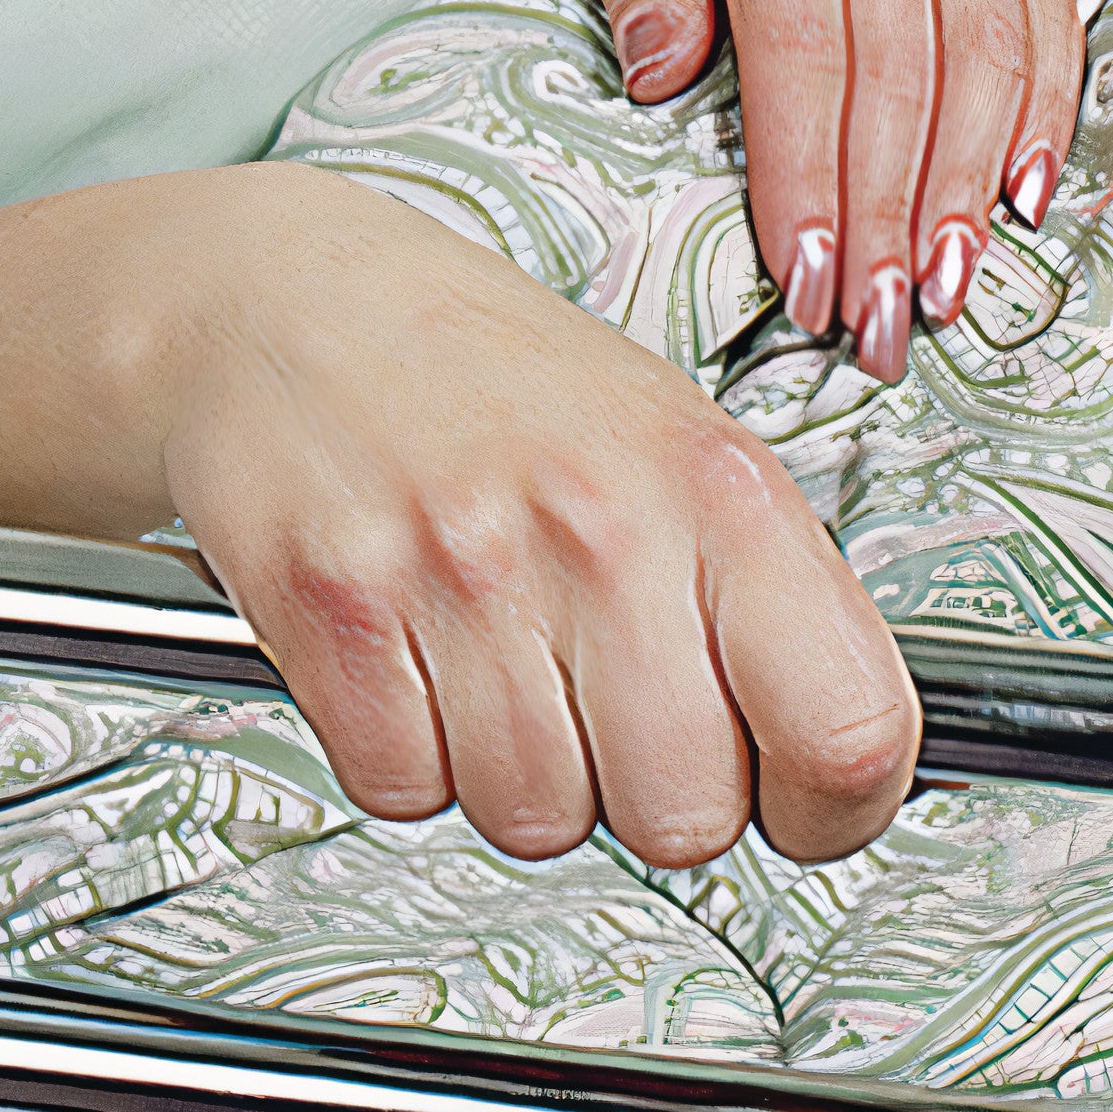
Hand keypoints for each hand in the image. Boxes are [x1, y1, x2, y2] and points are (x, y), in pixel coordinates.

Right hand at [0, 172, 919, 865]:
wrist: (254, 291)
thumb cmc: (473, 374)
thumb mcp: (648, 428)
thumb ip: (757, 583)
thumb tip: (858, 777)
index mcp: (696, 478)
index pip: (854, 732)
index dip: (829, 804)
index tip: (786, 787)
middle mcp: (588, 514)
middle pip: (680, 817)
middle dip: (631, 795)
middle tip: (574, 706)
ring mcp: (447, 556)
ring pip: (529, 820)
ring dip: (496, 778)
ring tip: (465, 667)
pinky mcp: (313, 593)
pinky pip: (394, 786)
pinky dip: (385, 757)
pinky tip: (374, 662)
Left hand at [418, 0, 1080, 381]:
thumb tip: (665, 87)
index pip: (803, 58)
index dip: (809, 177)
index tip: (803, 277)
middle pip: (902, 79)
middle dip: (889, 216)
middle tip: (878, 324)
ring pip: (984, 58)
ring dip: (969, 185)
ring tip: (946, 288)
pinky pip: (1043, 15)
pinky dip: (1043, 109)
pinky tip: (1026, 193)